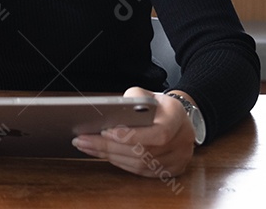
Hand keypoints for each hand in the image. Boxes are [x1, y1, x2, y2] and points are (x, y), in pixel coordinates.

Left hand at [71, 86, 194, 178]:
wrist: (178, 117)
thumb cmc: (157, 105)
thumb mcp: (146, 93)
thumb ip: (131, 100)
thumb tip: (108, 113)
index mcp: (178, 117)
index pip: (158, 133)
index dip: (132, 136)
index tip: (105, 132)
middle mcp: (182, 140)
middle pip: (143, 152)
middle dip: (109, 146)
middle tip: (82, 140)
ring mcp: (179, 158)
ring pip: (140, 165)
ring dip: (109, 156)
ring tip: (86, 146)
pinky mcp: (172, 170)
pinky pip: (141, 172)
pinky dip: (119, 163)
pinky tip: (103, 154)